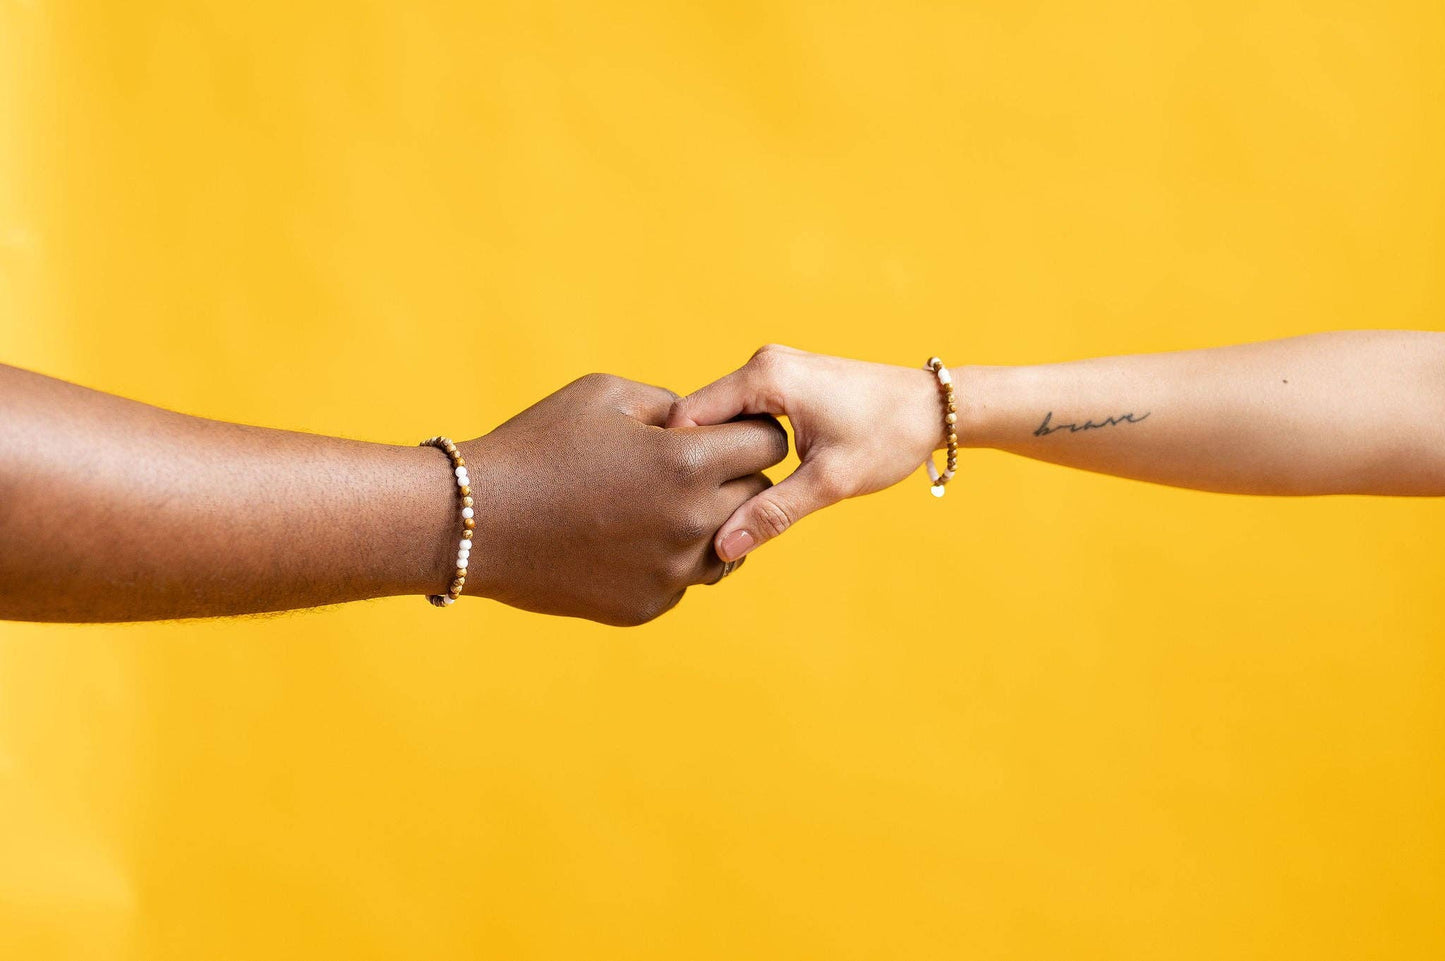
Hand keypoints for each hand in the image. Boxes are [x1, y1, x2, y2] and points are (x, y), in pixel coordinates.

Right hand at [460, 373, 786, 625]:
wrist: (476, 520)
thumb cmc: (539, 445)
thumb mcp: (608, 395)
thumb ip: (674, 404)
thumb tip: (709, 424)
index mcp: (688, 462)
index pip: (768, 443)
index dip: (751, 430)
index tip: (729, 431)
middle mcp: (691, 522)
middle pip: (756, 494)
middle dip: (734, 475)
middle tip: (692, 466)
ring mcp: (671, 573)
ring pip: (731, 545)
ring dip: (712, 522)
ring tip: (665, 502)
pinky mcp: (647, 606)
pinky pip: (685, 579)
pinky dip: (669, 558)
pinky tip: (628, 539)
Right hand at [667, 345, 943, 561]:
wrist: (934, 409)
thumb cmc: (889, 436)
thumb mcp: (829, 482)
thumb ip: (772, 513)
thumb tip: (724, 547)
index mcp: (764, 376)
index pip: (688, 417)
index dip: (679, 461)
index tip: (677, 502)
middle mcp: (761, 363)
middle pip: (699, 418)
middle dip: (696, 462)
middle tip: (694, 510)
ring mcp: (771, 370)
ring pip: (719, 419)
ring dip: (716, 457)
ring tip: (717, 501)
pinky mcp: (783, 381)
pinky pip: (741, 415)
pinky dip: (737, 447)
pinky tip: (744, 481)